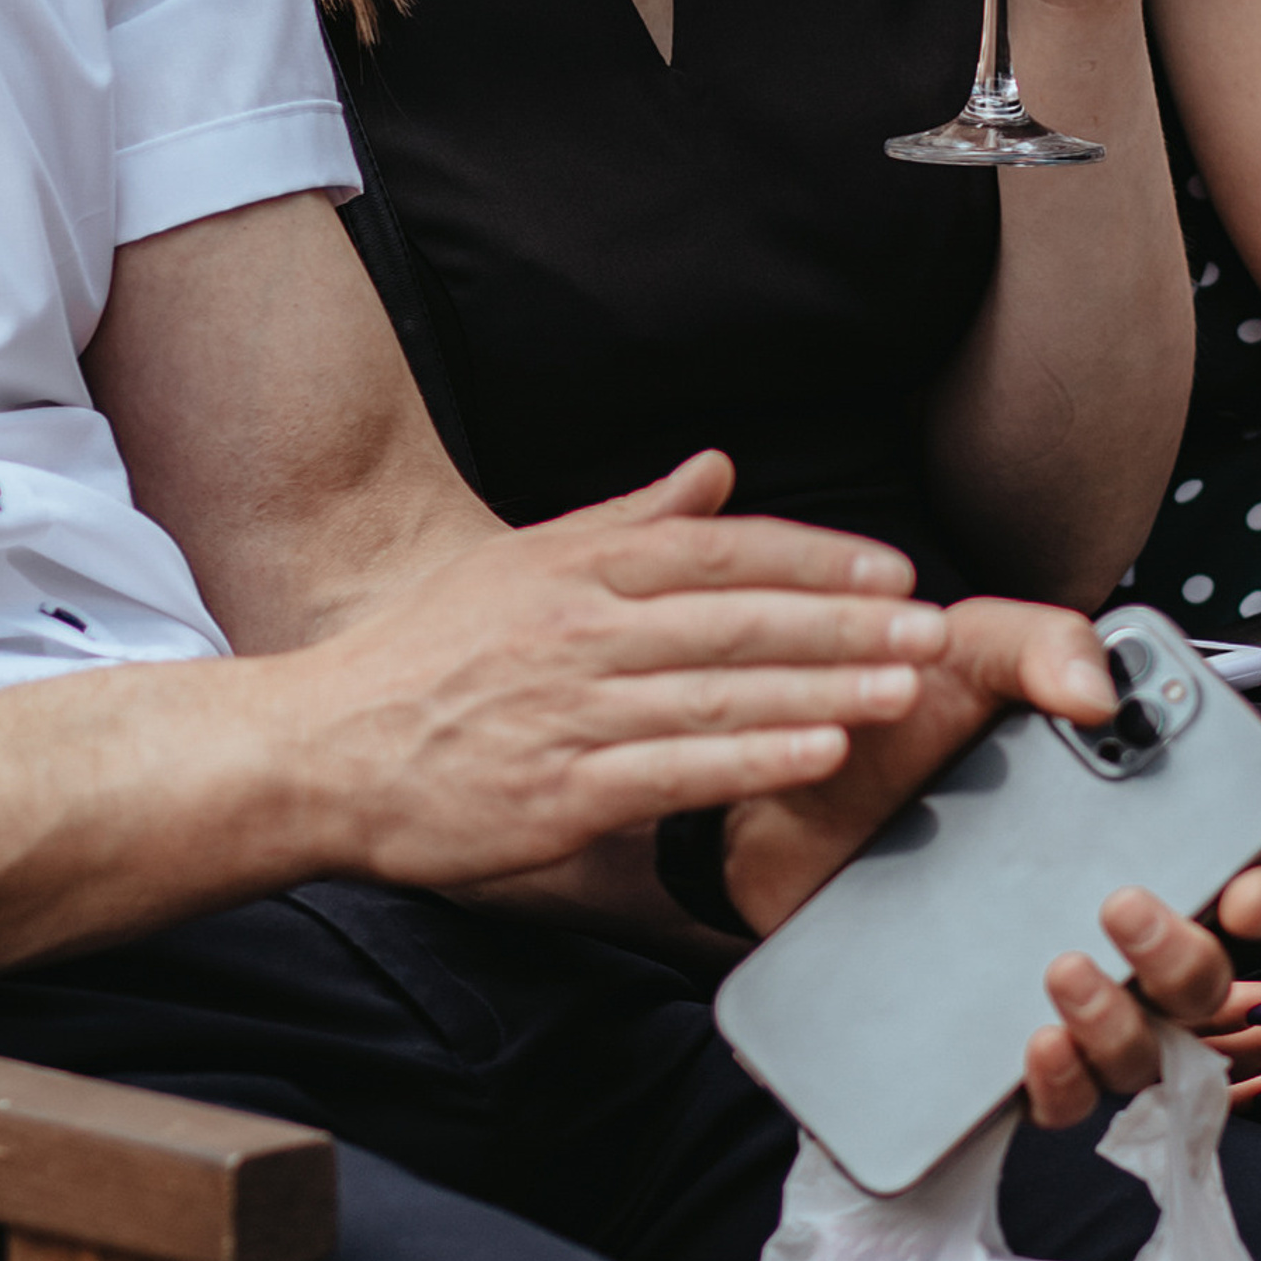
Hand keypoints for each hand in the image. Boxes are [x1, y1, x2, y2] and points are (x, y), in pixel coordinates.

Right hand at [287, 450, 949, 888]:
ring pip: (720, 695)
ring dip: (824, 689)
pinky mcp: (559, 791)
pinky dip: (754, 761)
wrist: (326, 744)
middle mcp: (582, 630)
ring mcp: (571, 711)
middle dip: (846, 623)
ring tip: (906, 690)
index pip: (721, 551)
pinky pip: (675, 771)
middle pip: (738, 619)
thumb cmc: (430, 653)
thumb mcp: (526, 560)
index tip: (893, 569)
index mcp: (580, 568)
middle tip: (934, 627)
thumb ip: (630, 519)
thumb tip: (716, 469)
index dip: (815, 556)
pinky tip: (819, 753)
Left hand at [721, 591, 1260, 1128]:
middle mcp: (1102, 912)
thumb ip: (1033, 642)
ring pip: (1142, 1048)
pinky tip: (1029, 1043)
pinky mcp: (985, 1041)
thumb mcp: (960, 654)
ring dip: (1123, 1027)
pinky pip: (1054, 1096)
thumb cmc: (885, 724)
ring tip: (1060, 972)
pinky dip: (1059, 1086)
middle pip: (1203, 973)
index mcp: (1125, 819)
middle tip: (1122, 905)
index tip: (1244, 886)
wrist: (774, 796)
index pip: (1236, 862)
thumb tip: (1097, 692)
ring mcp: (1051, 982)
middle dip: (1186, 954)